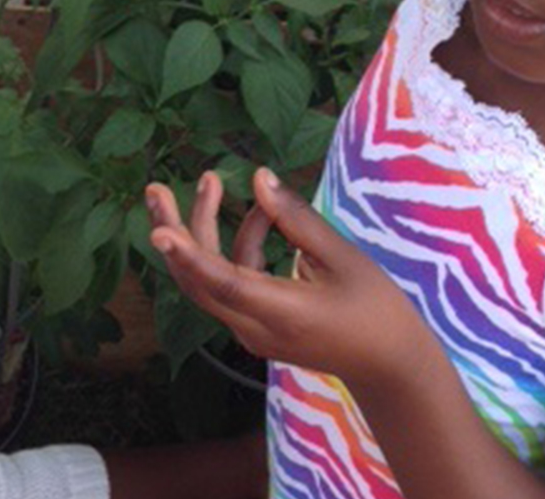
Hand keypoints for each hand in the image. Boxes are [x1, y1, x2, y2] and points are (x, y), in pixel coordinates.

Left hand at [145, 168, 426, 384]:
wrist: (388, 366)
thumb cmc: (375, 309)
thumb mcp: (342, 257)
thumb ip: (296, 218)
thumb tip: (258, 178)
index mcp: (280, 313)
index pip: (223, 283)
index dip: (188, 255)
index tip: (158, 232)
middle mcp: (254, 327)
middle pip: (197, 281)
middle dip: (174, 232)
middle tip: (156, 189)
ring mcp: (251, 329)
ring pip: (209, 280)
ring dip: (206, 232)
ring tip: (214, 181)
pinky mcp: (256, 325)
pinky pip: (231, 283)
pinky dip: (238, 248)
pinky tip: (262, 216)